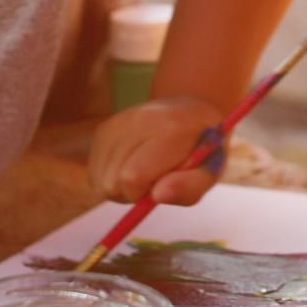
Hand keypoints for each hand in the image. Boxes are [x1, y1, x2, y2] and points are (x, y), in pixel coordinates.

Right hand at [87, 96, 224, 206]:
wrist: (189, 111)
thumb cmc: (203, 147)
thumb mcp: (211, 171)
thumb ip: (189, 187)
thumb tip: (157, 196)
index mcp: (169, 129)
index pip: (132, 176)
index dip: (143, 194)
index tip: (160, 186)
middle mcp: (137, 119)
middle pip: (111, 181)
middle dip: (130, 193)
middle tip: (154, 181)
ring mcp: (116, 122)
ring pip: (99, 179)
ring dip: (119, 187)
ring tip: (144, 174)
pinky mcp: (103, 129)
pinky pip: (94, 172)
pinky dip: (110, 178)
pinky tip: (130, 167)